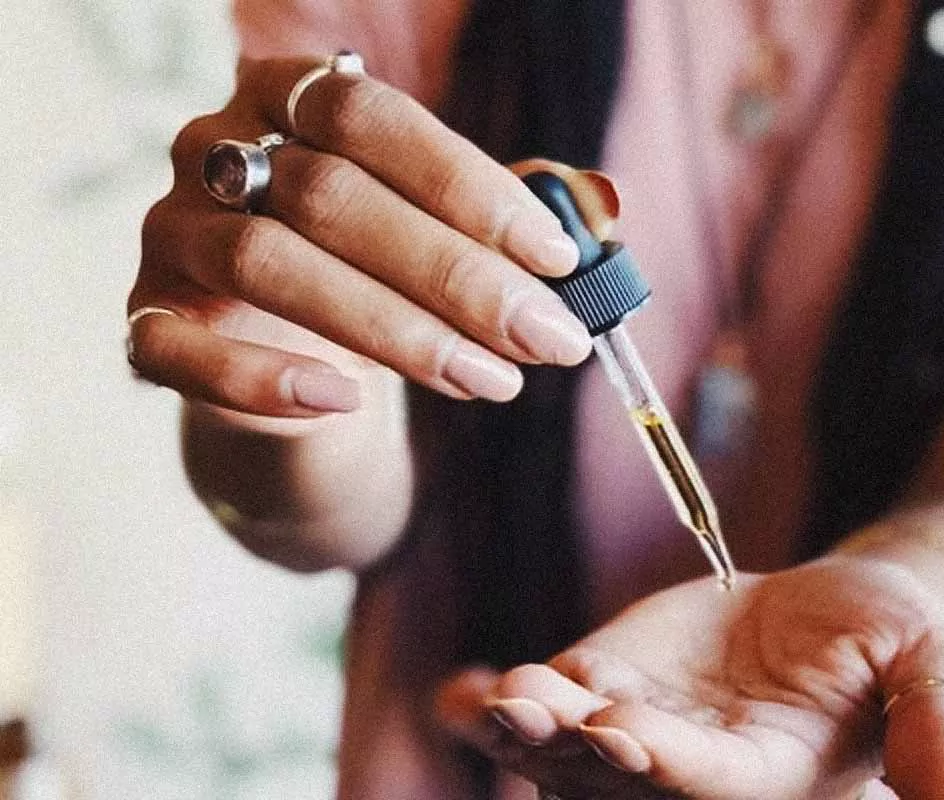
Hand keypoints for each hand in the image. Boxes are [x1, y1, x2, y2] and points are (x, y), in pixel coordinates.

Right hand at [128, 56, 597, 418]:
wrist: (293, 363)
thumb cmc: (379, 275)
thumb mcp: (445, 237)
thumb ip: (512, 220)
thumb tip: (609, 205)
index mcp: (292, 98)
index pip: (374, 119)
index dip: (469, 186)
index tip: (557, 257)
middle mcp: (216, 149)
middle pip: (330, 196)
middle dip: (455, 274)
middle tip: (546, 337)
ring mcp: (172, 236)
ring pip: (269, 264)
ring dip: (394, 329)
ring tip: (491, 381)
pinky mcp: (146, 324)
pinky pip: (178, 350)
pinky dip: (262, 377)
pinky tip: (345, 400)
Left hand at [437, 554, 943, 798]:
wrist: (834, 616)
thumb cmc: (890, 638)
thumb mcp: (932, 663)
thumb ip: (936, 722)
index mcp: (770, 780)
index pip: (708, 786)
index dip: (662, 764)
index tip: (617, 728)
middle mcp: (693, 775)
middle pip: (619, 782)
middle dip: (570, 754)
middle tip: (529, 710)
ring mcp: (639, 734)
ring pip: (568, 755)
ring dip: (526, 732)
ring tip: (495, 697)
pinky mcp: (604, 686)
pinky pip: (546, 705)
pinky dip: (495, 707)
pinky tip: (458, 694)